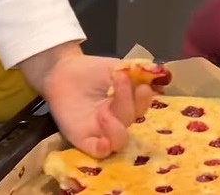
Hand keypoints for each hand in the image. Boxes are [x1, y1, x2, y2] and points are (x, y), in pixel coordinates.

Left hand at [28, 45, 155, 158]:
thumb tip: (158, 73)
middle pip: (132, 119)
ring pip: (120, 140)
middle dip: (127, 101)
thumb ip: (136, 71)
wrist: (62, 70)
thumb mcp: (116, 67)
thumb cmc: (90, 70)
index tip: (141, 84)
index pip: (143, 106)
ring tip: (104, 112)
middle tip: (119, 80)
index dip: (144, 98)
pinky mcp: (85, 140)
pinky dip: (104, 148)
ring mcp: (102, 132)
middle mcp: (119, 120)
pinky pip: (99, 152)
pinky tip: (103, 140)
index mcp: (129, 104)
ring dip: (116, 127)